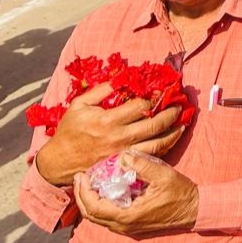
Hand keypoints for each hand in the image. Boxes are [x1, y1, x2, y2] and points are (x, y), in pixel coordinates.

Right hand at [36, 83, 183, 185]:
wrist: (59, 161)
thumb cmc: (70, 130)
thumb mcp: (80, 105)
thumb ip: (101, 90)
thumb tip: (122, 77)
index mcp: (107, 120)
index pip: (140, 106)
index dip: (154, 97)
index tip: (161, 92)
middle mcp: (118, 138)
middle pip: (154, 125)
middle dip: (170, 114)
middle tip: (179, 106)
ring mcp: (123, 153)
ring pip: (157, 144)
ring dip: (173, 133)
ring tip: (182, 124)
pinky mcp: (125, 165)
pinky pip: (150, 158)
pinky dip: (163, 148)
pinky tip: (170, 140)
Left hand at [74, 150, 197, 235]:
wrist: (195, 210)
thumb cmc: (181, 193)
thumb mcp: (163, 175)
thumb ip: (142, 165)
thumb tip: (122, 157)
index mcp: (128, 215)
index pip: (94, 207)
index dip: (84, 191)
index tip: (82, 175)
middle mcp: (124, 225)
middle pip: (91, 215)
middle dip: (81, 196)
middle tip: (80, 177)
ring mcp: (127, 227)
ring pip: (98, 218)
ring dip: (89, 200)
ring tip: (89, 183)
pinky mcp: (132, 225)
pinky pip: (108, 217)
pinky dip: (100, 205)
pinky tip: (104, 191)